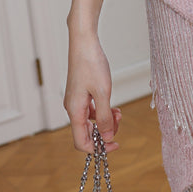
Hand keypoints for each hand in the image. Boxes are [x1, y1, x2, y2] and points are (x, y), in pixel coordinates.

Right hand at [64, 33, 121, 152]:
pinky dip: (103, 111)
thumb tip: (107, 138)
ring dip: (106, 121)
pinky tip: (113, 106)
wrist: (84, 42)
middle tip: (119, 120)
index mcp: (75, 111)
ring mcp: (76, 101)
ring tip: (118, 112)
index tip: (115, 144)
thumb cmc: (91, 64)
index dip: (98, 148)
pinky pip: (91, 110)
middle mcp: (73, 108)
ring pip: (90, 122)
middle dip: (105, 132)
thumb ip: (104, 117)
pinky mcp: (81, 93)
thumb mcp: (103, 92)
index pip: (82, 142)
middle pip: (87, 133)